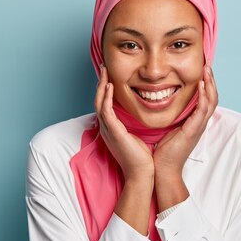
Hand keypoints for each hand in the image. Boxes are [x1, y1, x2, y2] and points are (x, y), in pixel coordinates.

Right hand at [95, 65, 154, 181]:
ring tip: (104, 71)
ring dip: (100, 85)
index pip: (104, 104)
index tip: (109, 75)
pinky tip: (109, 86)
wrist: (142, 174)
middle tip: (103, 66)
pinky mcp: (113, 133)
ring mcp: (108, 130)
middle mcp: (107, 128)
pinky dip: (106, 98)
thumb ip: (134, 124)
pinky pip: (106, 111)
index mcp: (112, 129)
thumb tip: (140, 113)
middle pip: (98, 100)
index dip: (104, 89)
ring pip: (99, 103)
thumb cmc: (142, 158)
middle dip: (100, 83)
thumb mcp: (136, 136)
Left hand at [154, 63, 217, 180]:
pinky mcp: (194, 130)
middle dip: (211, 80)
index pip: (205, 98)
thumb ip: (172, 116)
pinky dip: (203, 96)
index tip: (202, 69)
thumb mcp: (169, 128)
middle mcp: (200, 123)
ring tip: (207, 69)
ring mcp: (199, 126)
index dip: (206, 84)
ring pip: (211, 101)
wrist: (163, 169)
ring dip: (210, 84)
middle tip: (207, 64)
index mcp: (195, 121)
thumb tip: (163, 102)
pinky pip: (203, 110)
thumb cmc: (163, 151)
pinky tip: (201, 85)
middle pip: (212, 97)